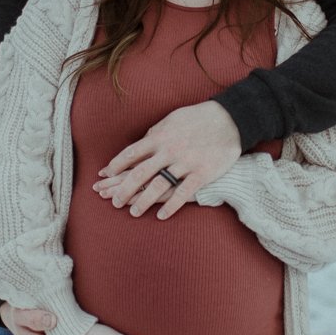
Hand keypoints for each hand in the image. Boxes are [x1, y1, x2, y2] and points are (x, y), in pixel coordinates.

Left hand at [94, 100, 240, 219]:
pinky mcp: (202, 173)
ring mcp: (185, 163)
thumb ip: (156, 132)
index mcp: (160, 137)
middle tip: (112, 201)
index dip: (116, 165)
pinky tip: (160, 216)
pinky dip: (170, 205)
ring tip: (132, 212)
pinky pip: (183, 193)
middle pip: (139, 173)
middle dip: (122, 188)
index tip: (104, 175)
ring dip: (142, 200)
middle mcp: (169, 151)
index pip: (131, 153)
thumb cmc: (199, 119)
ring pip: (158, 185)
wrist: (230, 120)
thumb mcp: (173, 119)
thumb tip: (142, 141)